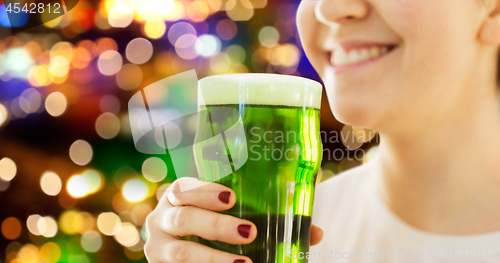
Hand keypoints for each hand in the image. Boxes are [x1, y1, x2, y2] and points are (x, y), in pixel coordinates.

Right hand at [144, 177, 323, 262]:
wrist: (187, 253)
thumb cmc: (213, 226)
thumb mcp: (232, 217)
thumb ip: (266, 218)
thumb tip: (315, 233)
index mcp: (179, 196)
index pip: (185, 186)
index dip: (205, 190)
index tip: (232, 197)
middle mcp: (162, 219)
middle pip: (183, 217)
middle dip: (215, 224)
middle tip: (249, 232)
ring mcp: (159, 248)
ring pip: (181, 252)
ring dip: (212, 259)